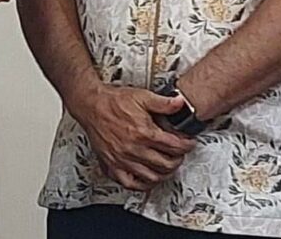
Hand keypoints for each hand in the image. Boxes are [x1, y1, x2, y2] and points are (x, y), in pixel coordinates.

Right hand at [69, 84, 196, 189]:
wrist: (91, 104)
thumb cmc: (113, 101)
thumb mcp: (141, 96)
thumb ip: (163, 102)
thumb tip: (181, 103)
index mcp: (144, 132)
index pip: (174, 146)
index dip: (186, 145)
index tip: (188, 143)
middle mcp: (134, 149)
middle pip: (166, 164)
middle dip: (178, 159)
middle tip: (179, 154)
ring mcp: (123, 160)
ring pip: (152, 177)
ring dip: (164, 173)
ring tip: (167, 165)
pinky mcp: (112, 165)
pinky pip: (130, 183)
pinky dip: (142, 184)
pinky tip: (147, 178)